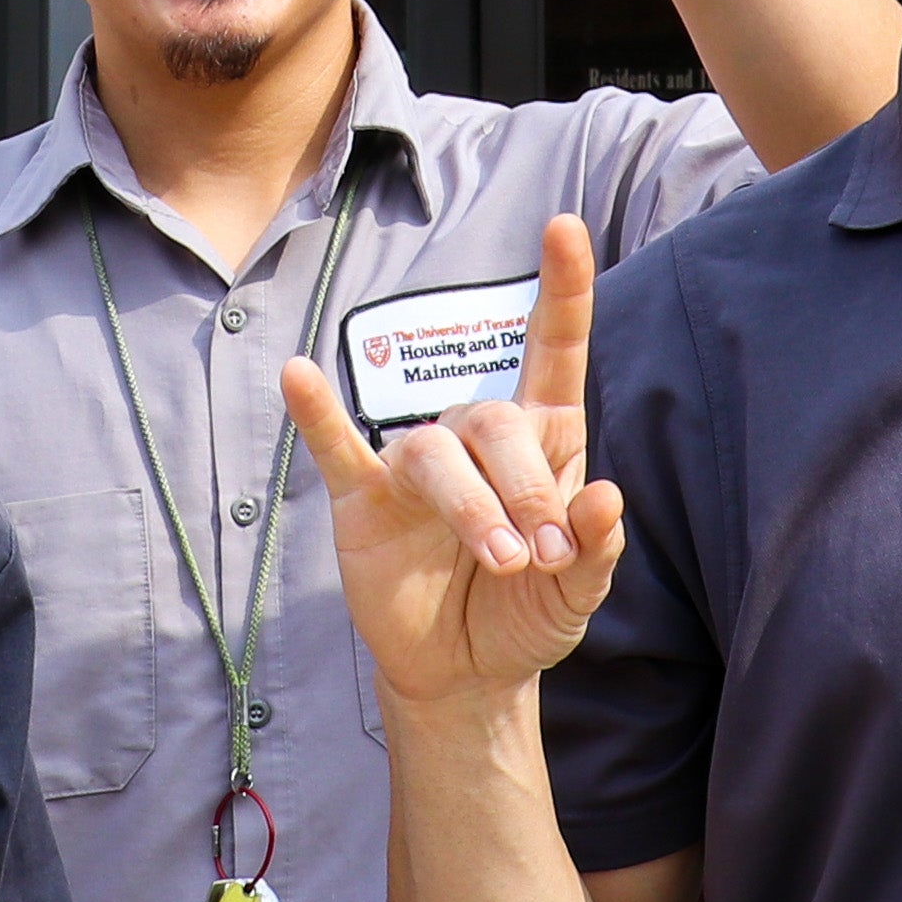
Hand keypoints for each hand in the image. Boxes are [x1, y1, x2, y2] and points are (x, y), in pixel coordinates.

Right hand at [286, 215, 628, 707]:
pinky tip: (298, 377)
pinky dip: (316, 413)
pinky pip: (334, 445)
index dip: (562, 289)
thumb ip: (596, 547)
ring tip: (505, 559)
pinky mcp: (363, 498)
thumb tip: (604, 498)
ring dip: (473, 505)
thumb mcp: (579, 591)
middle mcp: (476, 436)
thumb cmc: (529, 612)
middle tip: (545, 556)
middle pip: (495, 420)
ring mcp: (415, 463)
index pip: (551, 350)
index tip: (565, 228)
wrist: (467, 674)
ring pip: (435, 452)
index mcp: (542, 439)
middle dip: (527, 487)